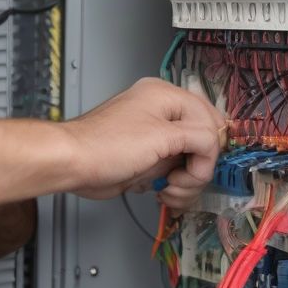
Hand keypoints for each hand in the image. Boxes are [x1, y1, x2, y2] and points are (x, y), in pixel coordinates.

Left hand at [60, 77, 226, 208]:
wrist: (73, 165)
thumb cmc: (107, 145)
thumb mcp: (163, 136)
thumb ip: (199, 137)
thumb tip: (214, 147)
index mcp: (166, 96)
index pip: (210, 119)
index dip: (210, 148)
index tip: (199, 167)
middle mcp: (163, 114)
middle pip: (203, 143)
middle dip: (197, 169)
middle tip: (181, 179)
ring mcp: (156, 139)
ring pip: (191, 163)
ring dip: (186, 183)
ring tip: (168, 188)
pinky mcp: (149, 160)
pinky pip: (175, 174)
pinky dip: (174, 188)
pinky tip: (161, 190)